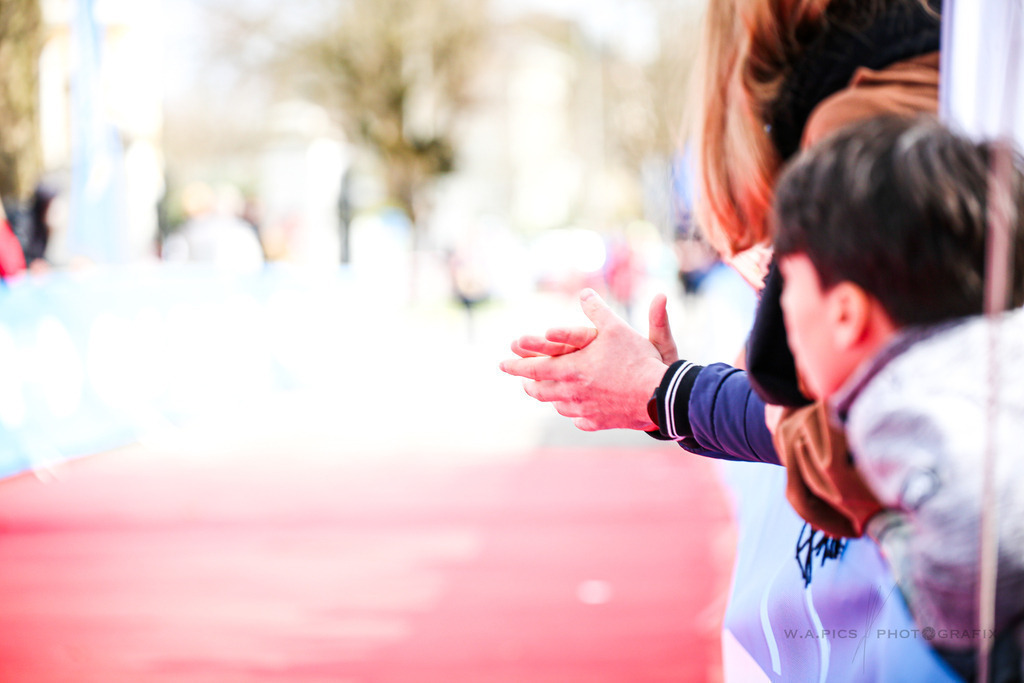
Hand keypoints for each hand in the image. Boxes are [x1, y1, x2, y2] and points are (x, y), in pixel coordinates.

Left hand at [500, 289, 667, 430]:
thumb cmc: (636, 360)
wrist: (657, 396)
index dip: (516, 365)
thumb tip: (584, 292)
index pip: (533, 368)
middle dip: (528, 384)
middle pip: (540, 390)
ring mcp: (584, 410)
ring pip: (557, 405)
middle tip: (522, 381)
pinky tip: (574, 410)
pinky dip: (572, 412)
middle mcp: (572, 391)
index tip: (502, 364)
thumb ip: (597, 310)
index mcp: (570, 368)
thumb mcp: (616, 328)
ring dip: (547, 398)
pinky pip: (578, 419)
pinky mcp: (599, 422)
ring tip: (544, 394)